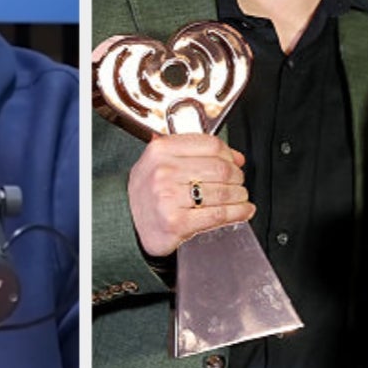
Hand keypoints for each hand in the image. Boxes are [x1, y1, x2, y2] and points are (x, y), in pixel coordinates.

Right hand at [127, 133, 252, 256]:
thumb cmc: (147, 191)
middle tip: (238, 183)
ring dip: (239, 196)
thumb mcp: (161, 161)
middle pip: (221, 168)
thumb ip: (196, 153)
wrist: (125, 221)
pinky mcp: (177, 223)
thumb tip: (235, 156)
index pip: (211, 144)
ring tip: (240, 198)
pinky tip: (243, 211)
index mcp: (161, 150)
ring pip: (222, 192)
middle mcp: (164, 171)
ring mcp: (169, 197)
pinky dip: (237, 213)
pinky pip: (218, 215)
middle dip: (237, 177)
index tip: (234, 162)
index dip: (230, 154)